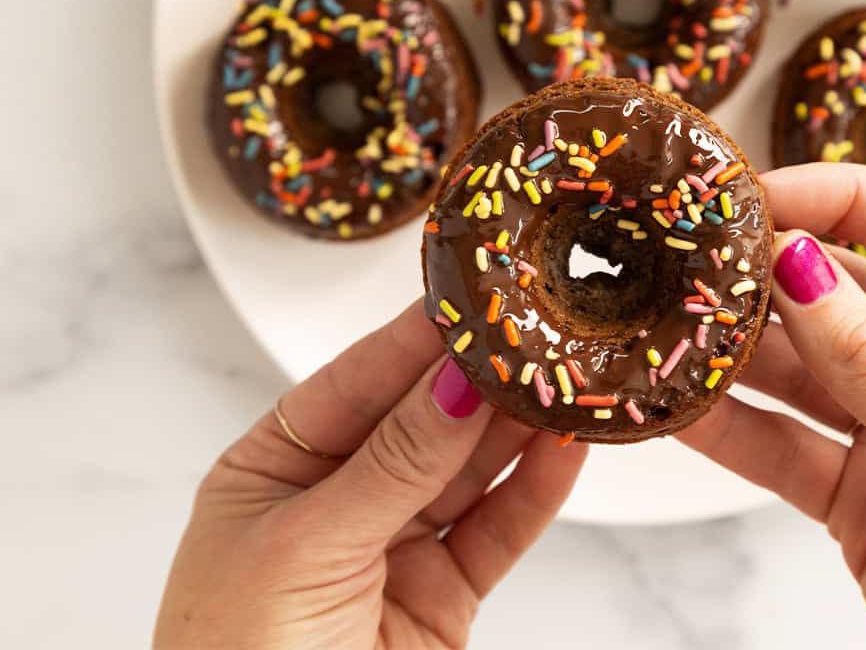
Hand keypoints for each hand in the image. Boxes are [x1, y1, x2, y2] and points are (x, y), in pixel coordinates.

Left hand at [154, 301, 586, 648]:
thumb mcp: (307, 547)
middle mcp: (336, 499)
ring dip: (520, 426)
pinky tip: (568, 448)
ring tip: (568, 376)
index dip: (415, 338)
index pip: (356, 383)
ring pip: (469, 470)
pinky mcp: (444, 594)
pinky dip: (537, 491)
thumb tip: (456, 381)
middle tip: (538, 328)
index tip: (473, 293)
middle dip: (479, 377)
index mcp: (274, 468)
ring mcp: (394, 545)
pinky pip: (498, 529)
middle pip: (422, 421)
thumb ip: (394, 463)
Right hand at [680, 163, 865, 648]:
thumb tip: (798, 264)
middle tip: (698, 261)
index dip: (845, 198)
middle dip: (772, 278)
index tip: (766, 197)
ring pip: (803, 374)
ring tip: (671, 331)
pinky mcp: (857, 497)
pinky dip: (733, 430)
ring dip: (739, 356)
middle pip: (848, 297)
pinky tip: (681, 408)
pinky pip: (783, 447)